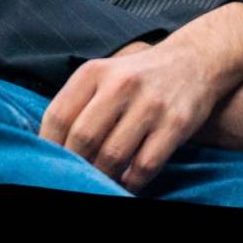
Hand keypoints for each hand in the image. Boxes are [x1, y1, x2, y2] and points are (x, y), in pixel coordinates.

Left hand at [37, 41, 218, 192]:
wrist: (194, 60)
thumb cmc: (139, 77)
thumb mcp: (105, 76)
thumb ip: (79, 105)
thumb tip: (50, 150)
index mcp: (95, 72)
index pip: (57, 116)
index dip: (49, 147)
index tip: (51, 162)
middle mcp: (121, 84)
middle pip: (83, 138)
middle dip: (76, 165)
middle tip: (77, 176)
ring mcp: (150, 103)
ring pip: (112, 157)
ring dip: (104, 176)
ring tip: (102, 179)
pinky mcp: (175, 123)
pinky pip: (144, 166)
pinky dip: (132, 181)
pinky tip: (128, 179)